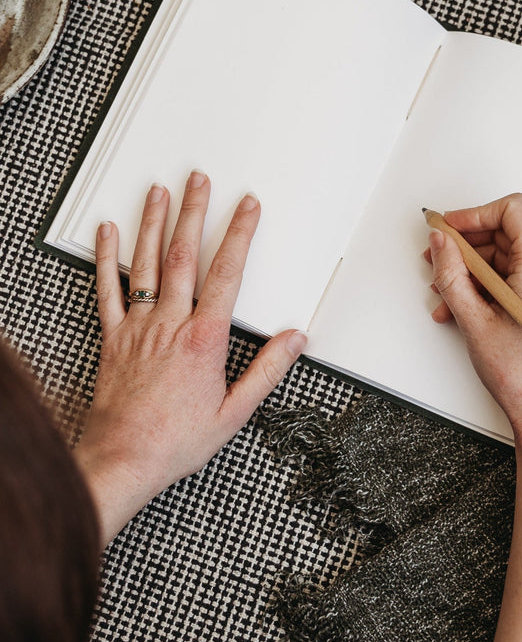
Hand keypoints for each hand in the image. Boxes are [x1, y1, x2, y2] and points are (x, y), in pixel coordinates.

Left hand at [74, 171, 305, 544]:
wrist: (122, 460)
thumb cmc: (176, 439)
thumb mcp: (236, 411)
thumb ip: (267, 369)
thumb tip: (295, 338)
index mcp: (204, 339)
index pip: (227, 273)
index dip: (239, 234)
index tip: (247, 206)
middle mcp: (170, 325)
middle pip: (184, 256)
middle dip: (194, 212)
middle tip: (199, 180)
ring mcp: (138, 328)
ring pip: (147, 264)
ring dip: (154, 223)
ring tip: (160, 191)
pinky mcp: (113, 339)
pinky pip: (107, 291)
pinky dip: (107, 258)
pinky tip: (108, 232)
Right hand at [425, 193, 521, 444]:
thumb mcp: (474, 320)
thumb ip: (452, 274)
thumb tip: (441, 243)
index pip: (513, 211)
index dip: (476, 213)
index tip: (449, 228)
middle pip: (505, 233)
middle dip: (466, 244)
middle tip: (437, 256)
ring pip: (503, 259)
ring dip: (469, 270)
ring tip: (443, 292)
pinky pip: (509, 280)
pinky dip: (482, 287)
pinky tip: (459, 307)